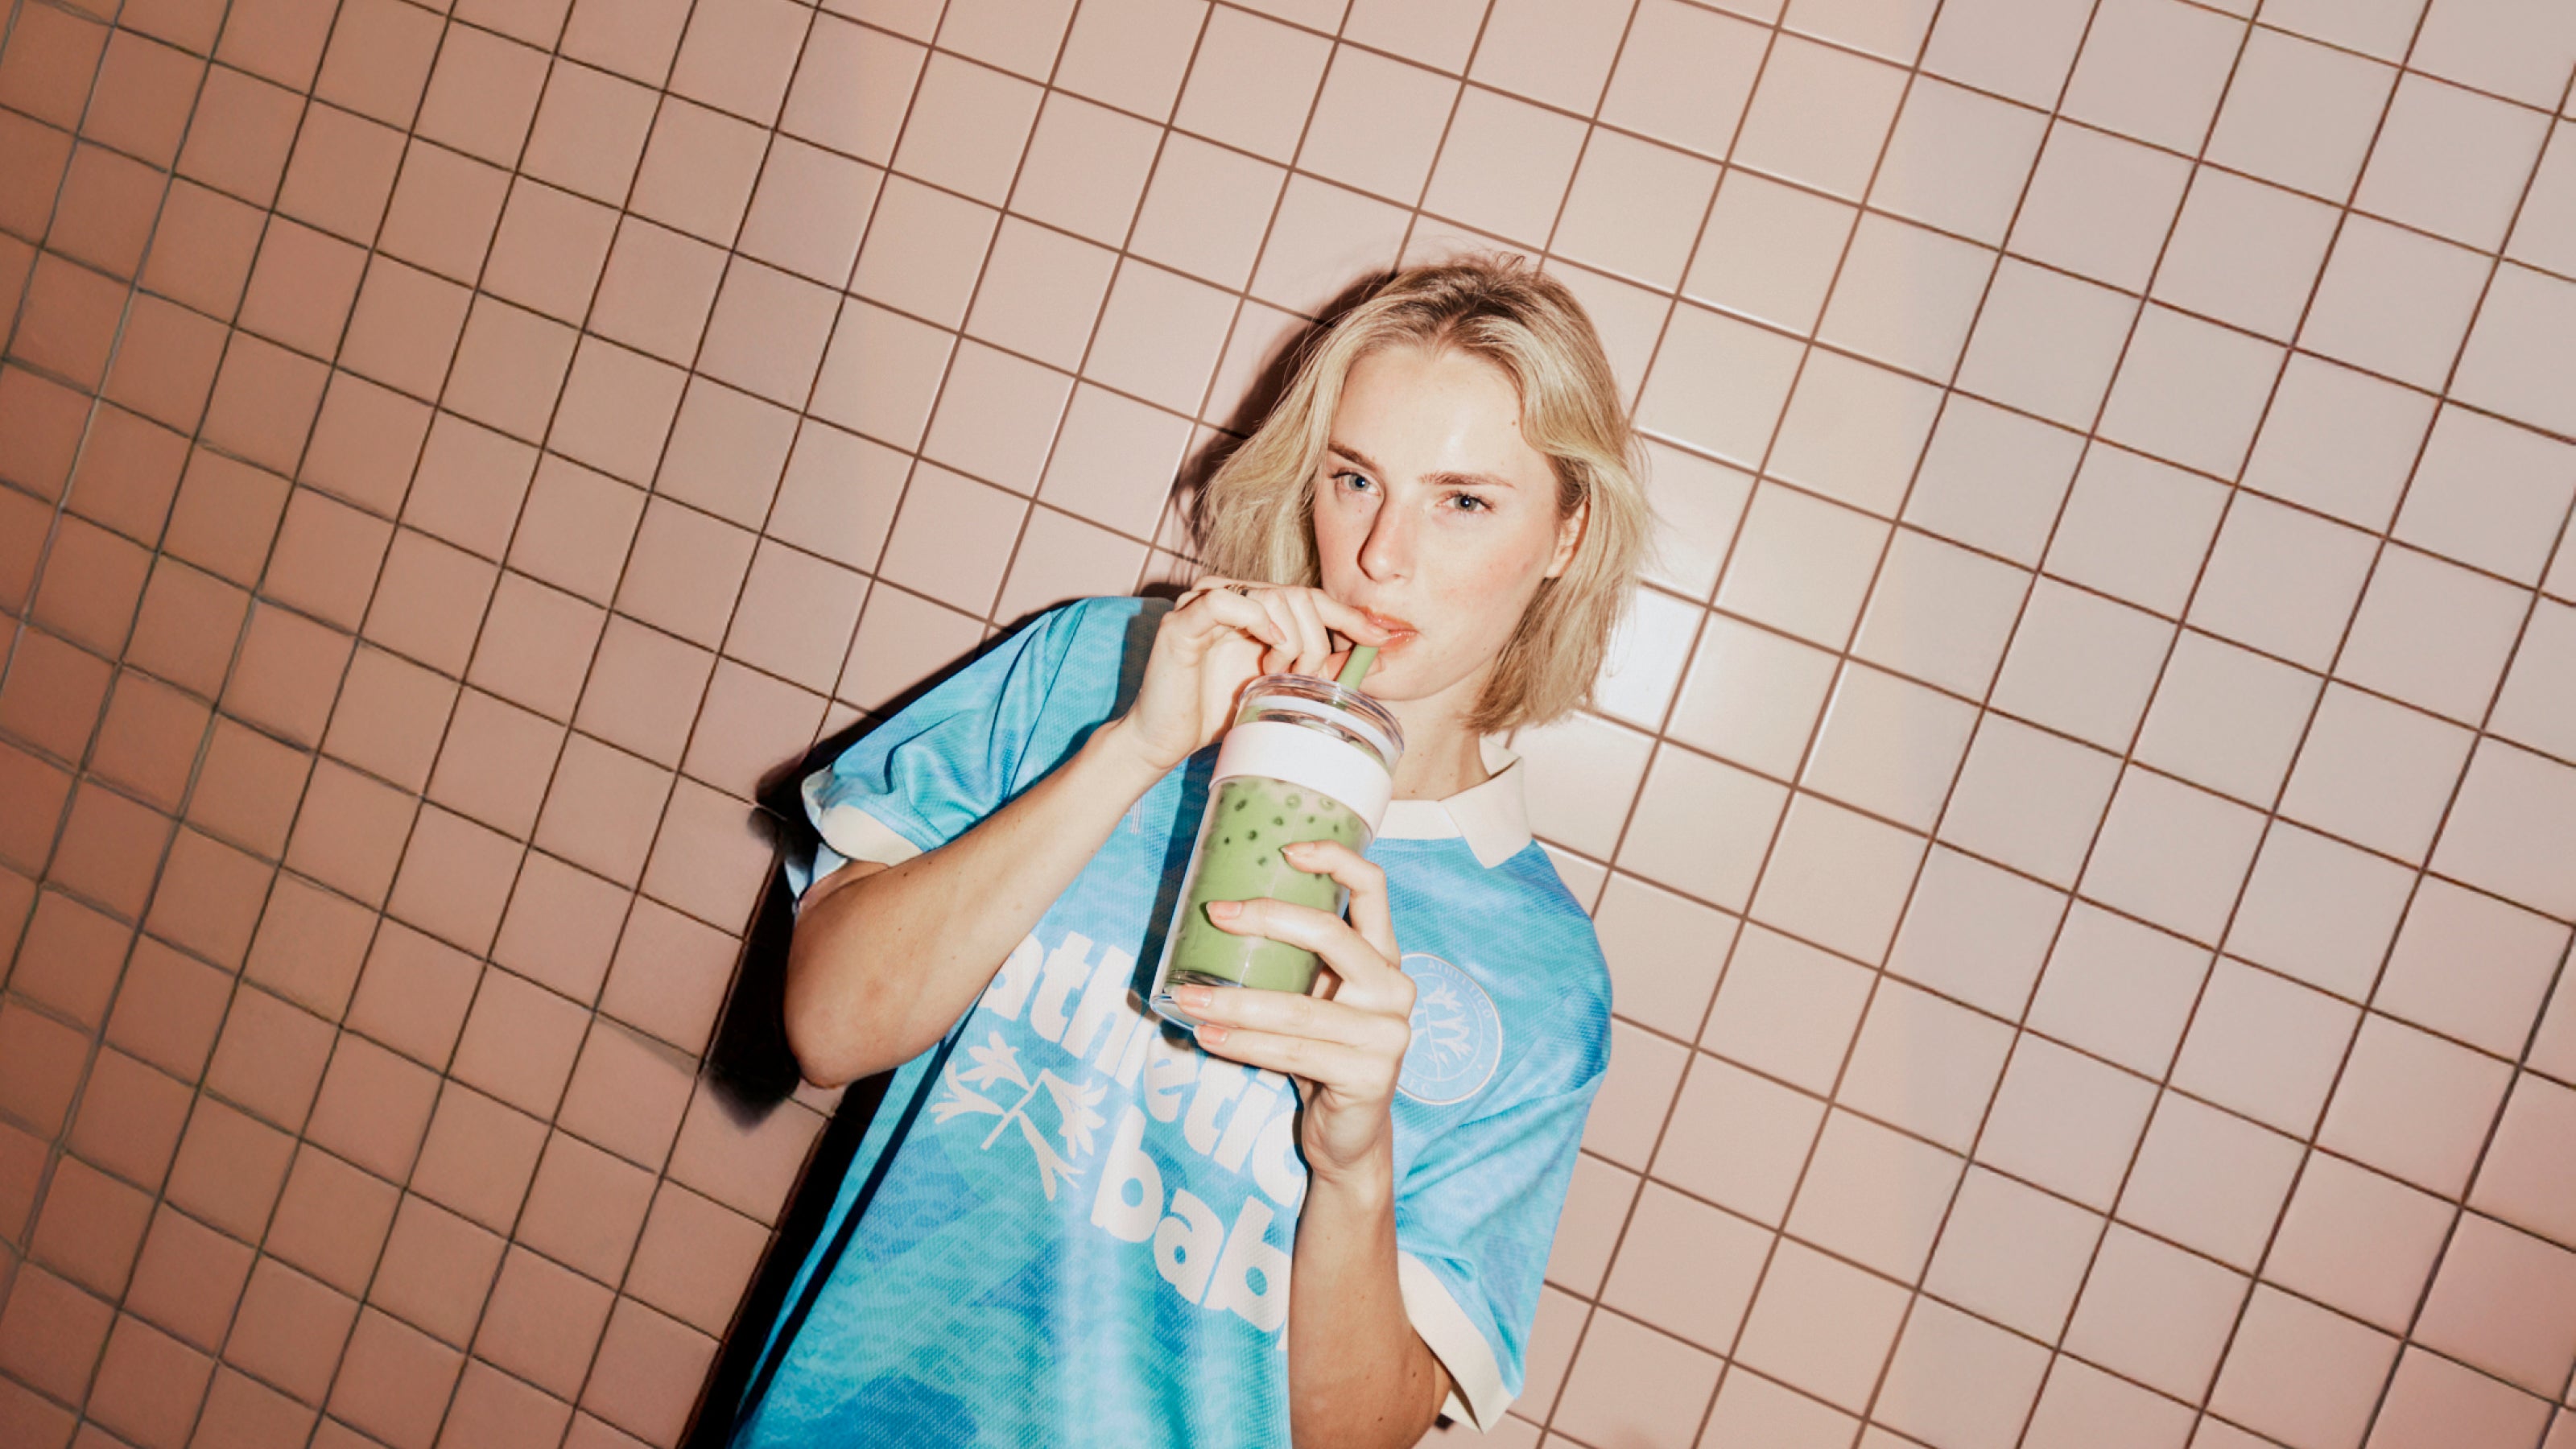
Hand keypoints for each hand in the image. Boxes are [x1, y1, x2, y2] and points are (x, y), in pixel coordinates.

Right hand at [1112, 580, 1390, 772]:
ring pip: (1273, 596)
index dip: (1349, 615)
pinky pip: (1228, 601)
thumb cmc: (1217, 715)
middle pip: (1299, 595)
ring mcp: (1203, 604)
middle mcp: (1231, 598)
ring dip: (1291, 641)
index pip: (1311, 598)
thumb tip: (1370, 654)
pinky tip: (1271, 651)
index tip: (1382, 637)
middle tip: (1309, 678)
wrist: (1164, 742)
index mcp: (1254, 610)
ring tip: (1277, 676)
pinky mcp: (1182, 621)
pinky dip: (1259, 621)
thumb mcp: (1282, 689)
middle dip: (1319, 640)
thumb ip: (1320, 668)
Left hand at [1170, 839, 1412, 1186]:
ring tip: (1187, 994)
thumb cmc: (1323, 1054)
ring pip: (1298, 1007)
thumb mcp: (1315, 998)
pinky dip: (1245, 1043)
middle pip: (1333, 935)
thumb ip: (1294, 962)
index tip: (1286, 849)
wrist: (1350, 1134)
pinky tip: (1209, 1034)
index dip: (1335, 859)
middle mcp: (1394, 987)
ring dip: (1234, 1000)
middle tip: (1214, 914)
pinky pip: (1295, 1052)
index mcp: (1382, 957)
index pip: (1374, 889)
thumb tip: (1216, 919)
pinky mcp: (1370, 1075)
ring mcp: (1388, 1033)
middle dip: (1266, 919)